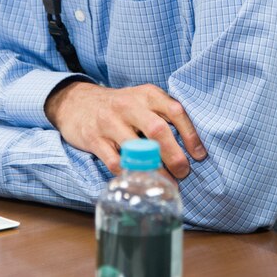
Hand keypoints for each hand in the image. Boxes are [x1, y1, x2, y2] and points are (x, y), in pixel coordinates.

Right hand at [45, 82, 206, 178]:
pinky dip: (129, 174)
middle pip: (158, 130)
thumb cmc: (120, 106)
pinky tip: (139, 181)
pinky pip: (115, 161)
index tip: (199, 155)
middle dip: (174, 155)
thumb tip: (192, 145)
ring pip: (137, 149)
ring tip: (166, 183)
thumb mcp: (142, 100)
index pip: (175, 111)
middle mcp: (129, 105)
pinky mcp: (94, 139)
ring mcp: (109, 122)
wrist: (77, 102)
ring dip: (155, 170)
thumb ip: (164, 114)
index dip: (190, 134)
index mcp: (147, 94)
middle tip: (183, 172)